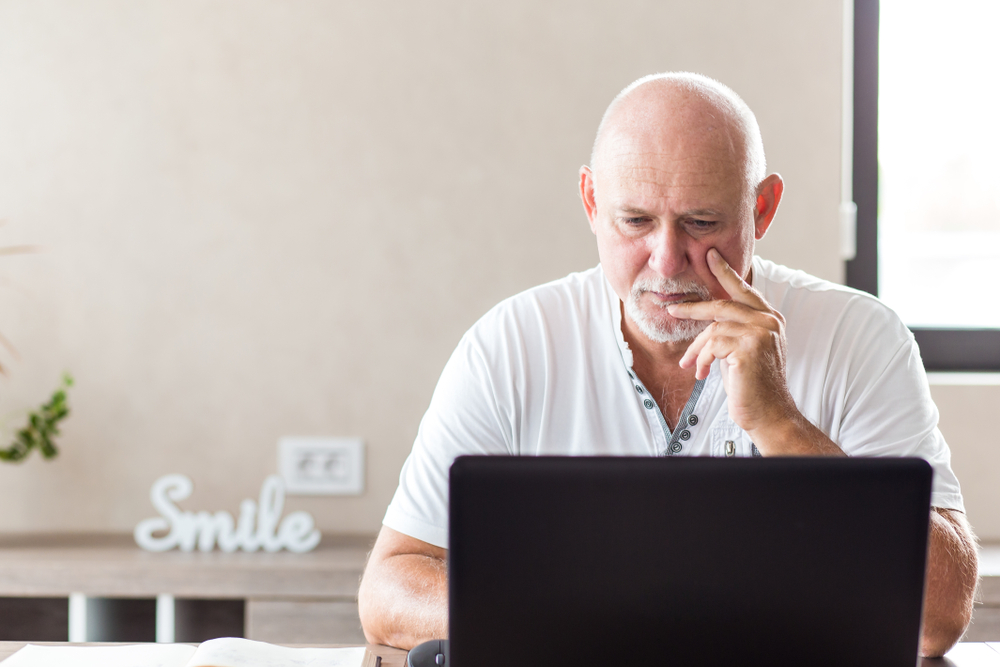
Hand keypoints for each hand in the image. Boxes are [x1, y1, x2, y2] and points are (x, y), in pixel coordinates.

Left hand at [666, 248, 793, 435]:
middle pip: (722, 304)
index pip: (744, 289)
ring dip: (697, 349)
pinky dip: (702, 359)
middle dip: (693, 308)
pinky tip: (701, 373)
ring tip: (690, 364)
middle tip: (673, 309)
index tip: (710, 255)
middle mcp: (768, 321)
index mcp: (770, 318)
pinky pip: (712, 345)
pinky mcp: (749, 348)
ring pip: (713, 328)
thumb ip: (732, 330)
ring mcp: (761, 333)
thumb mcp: (742, 350)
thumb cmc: (752, 385)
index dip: (725, 272)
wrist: (769, 415)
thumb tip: (706, 319)